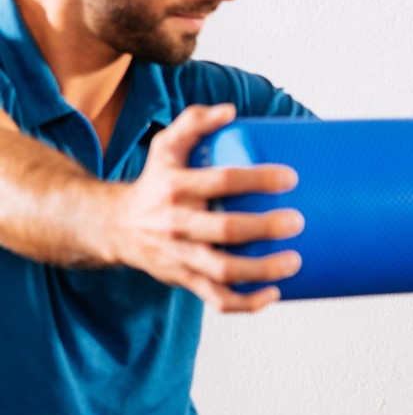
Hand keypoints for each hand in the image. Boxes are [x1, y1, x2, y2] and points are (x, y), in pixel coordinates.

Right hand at [103, 104, 303, 313]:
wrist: (113, 226)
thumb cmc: (156, 182)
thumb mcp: (165, 147)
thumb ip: (194, 122)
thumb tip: (230, 111)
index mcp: (174, 187)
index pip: (219, 180)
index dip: (256, 179)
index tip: (291, 178)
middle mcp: (175, 223)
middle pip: (223, 230)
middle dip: (264, 228)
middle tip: (298, 221)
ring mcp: (179, 256)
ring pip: (221, 271)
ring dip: (261, 271)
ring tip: (295, 261)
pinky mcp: (184, 280)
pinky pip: (216, 299)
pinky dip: (246, 303)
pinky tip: (274, 294)